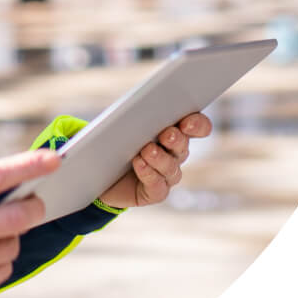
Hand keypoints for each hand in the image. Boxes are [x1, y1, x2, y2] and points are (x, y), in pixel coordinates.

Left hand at [98, 112, 212, 209]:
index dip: (197, 124)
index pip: (196, 125)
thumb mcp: (122, 123)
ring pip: (171, 167)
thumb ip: (134, 115)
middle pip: (183, 145)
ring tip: (148, 150)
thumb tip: (136, 105)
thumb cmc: (114, 141)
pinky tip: (139, 164)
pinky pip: (157, 185)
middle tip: (167, 134)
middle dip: (176, 139)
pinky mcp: (155, 192)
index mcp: (173, 130)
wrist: (99, 173)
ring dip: (160, 158)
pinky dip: (148, 173)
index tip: (188, 121)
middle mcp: (175, 153)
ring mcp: (167, 175)